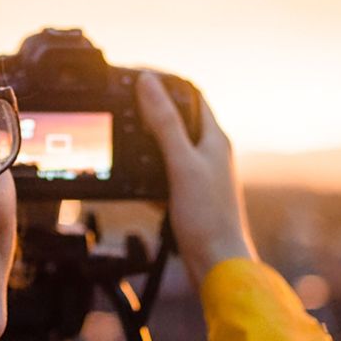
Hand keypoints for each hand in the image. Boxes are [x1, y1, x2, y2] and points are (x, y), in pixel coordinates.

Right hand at [136, 73, 256, 285]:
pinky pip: (163, 177)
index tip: (136, 76)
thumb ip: (164, 122)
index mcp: (214, 138)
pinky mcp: (189, 198)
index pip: (190, 94)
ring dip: (146, 145)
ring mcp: (200, 176)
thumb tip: (148, 82)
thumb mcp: (180, 164)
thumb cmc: (208, 217)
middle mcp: (209, 153)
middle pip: (177, 119)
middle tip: (121, 106)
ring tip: (122, 142)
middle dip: (149, 112)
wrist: (218, 265)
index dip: (164, 81)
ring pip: (167, 150)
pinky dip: (146, 176)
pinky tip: (131, 183)